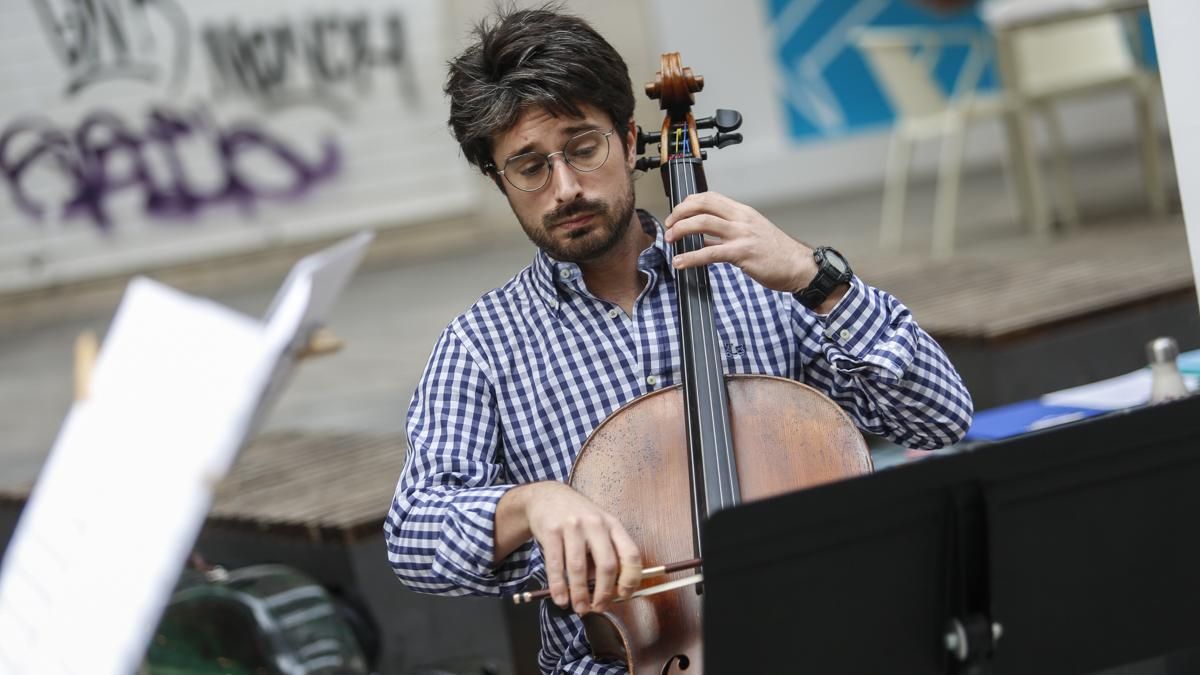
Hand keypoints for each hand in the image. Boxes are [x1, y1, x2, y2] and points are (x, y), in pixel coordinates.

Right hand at [519, 482, 642, 613]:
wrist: (547, 497)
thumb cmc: (578, 519)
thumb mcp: (599, 528)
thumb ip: (607, 554)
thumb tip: (612, 591)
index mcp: (613, 525)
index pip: (631, 554)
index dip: (631, 579)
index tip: (625, 595)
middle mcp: (595, 524)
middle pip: (607, 565)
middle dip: (604, 593)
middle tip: (599, 607)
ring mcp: (572, 526)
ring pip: (579, 568)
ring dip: (580, 594)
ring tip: (580, 608)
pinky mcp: (551, 531)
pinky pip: (556, 565)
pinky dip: (559, 587)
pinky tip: (561, 599)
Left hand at [663, 191, 815, 293]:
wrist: (800, 266)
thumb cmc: (777, 253)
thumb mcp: (752, 233)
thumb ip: (729, 232)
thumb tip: (703, 237)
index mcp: (743, 212)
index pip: (711, 197)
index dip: (689, 202)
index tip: (677, 211)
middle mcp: (741, 219)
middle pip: (703, 205)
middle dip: (680, 212)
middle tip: (668, 225)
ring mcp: (742, 235)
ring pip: (702, 223)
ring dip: (680, 230)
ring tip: (669, 240)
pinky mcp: (742, 253)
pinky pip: (709, 252)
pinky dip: (690, 257)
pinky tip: (680, 262)